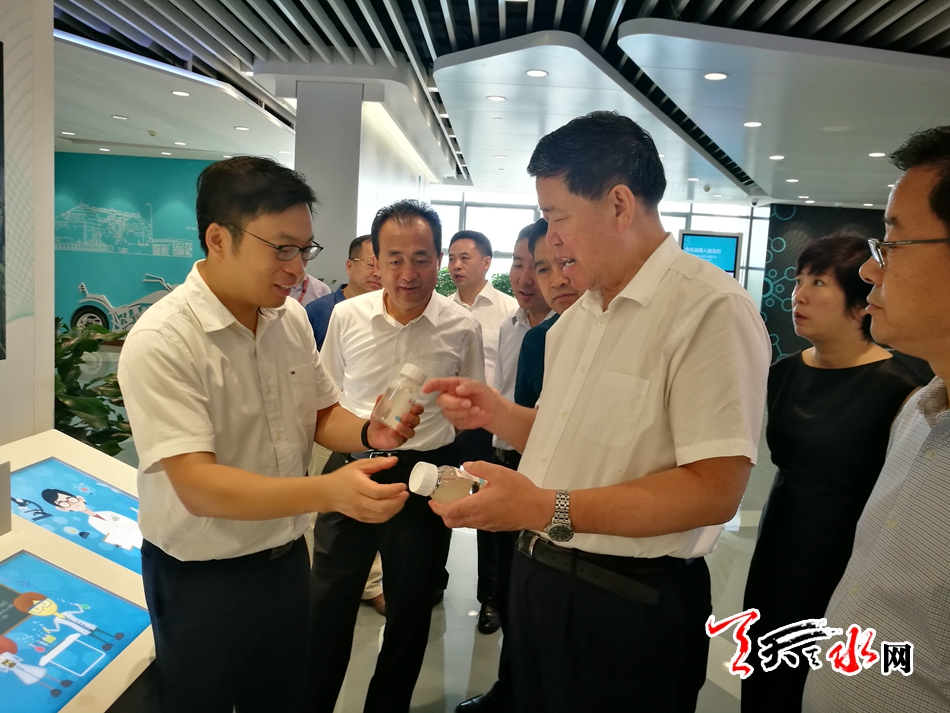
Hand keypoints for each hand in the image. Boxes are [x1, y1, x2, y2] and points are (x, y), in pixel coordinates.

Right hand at [323, 457, 408, 522]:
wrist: (327, 493)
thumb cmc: (343, 477)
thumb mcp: (359, 465)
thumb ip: (378, 463)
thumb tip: (394, 460)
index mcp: (358, 486)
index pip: (378, 492)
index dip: (393, 490)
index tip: (403, 486)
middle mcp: (358, 501)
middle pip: (381, 506)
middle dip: (398, 501)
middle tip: (405, 493)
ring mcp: (359, 511)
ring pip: (381, 515)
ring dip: (395, 509)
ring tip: (401, 499)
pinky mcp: (361, 518)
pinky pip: (377, 520)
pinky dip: (388, 515)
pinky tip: (393, 507)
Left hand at [366, 398, 423, 449]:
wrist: (372, 433)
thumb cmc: (380, 420)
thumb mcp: (379, 410)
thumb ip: (381, 403)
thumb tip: (381, 395)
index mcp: (406, 412)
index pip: (417, 410)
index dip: (418, 408)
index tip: (413, 407)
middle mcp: (408, 422)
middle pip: (416, 420)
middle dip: (412, 417)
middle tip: (404, 415)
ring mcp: (405, 432)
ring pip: (412, 430)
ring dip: (407, 427)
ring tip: (399, 424)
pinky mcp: (401, 439)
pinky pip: (405, 437)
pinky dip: (402, 433)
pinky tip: (396, 430)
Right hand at [422, 378, 499, 430]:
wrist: (492, 409)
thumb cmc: (484, 394)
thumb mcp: (480, 386)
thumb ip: (469, 386)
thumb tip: (458, 390)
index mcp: (452, 385)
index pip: (437, 384)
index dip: (430, 386)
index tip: (425, 389)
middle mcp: (448, 397)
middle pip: (441, 401)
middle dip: (455, 403)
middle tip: (469, 403)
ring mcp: (450, 410)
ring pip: (449, 414)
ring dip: (465, 413)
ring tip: (478, 409)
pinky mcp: (455, 421)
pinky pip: (457, 422)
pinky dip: (469, 419)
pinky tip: (478, 414)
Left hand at [428, 460, 553, 531]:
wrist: (539, 509)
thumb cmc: (520, 492)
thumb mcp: (499, 473)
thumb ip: (480, 468)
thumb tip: (466, 465)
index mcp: (476, 507)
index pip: (448, 512)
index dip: (437, 507)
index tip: (432, 499)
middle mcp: (478, 519)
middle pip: (452, 521)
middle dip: (444, 511)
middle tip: (444, 497)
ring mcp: (486, 525)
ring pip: (463, 523)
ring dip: (456, 513)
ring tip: (460, 496)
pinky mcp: (494, 526)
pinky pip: (475, 523)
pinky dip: (468, 515)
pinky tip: (476, 501)